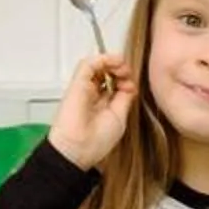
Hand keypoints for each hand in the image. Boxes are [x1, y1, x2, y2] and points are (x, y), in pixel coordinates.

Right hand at [48, 50, 139, 172]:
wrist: (78, 149)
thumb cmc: (95, 141)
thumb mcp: (119, 117)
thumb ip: (124, 99)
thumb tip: (130, 84)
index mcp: (100, 104)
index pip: (113, 83)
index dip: (125, 79)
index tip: (131, 86)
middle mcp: (91, 94)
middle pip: (105, 72)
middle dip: (120, 69)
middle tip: (127, 74)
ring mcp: (83, 87)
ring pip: (97, 64)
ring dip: (114, 62)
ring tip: (122, 68)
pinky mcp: (77, 83)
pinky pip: (89, 63)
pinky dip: (104, 59)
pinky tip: (115, 63)